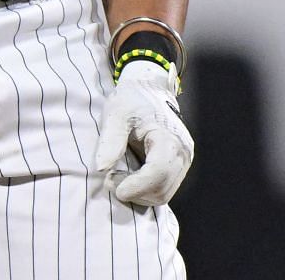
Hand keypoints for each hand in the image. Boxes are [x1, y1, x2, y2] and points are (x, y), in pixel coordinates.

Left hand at [94, 60, 194, 206]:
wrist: (150, 90)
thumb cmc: (132, 99)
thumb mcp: (116, 112)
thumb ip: (110, 140)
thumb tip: (101, 168)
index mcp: (168, 138)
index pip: (158, 172)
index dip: (136, 186)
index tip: (114, 188)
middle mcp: (182, 153)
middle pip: (161, 189)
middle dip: (134, 191)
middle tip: (109, 179)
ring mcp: (183, 162)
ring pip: (163, 194)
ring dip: (139, 194)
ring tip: (117, 177)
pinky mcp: (179, 167)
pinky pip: (164, 189)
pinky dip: (145, 191)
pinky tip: (129, 178)